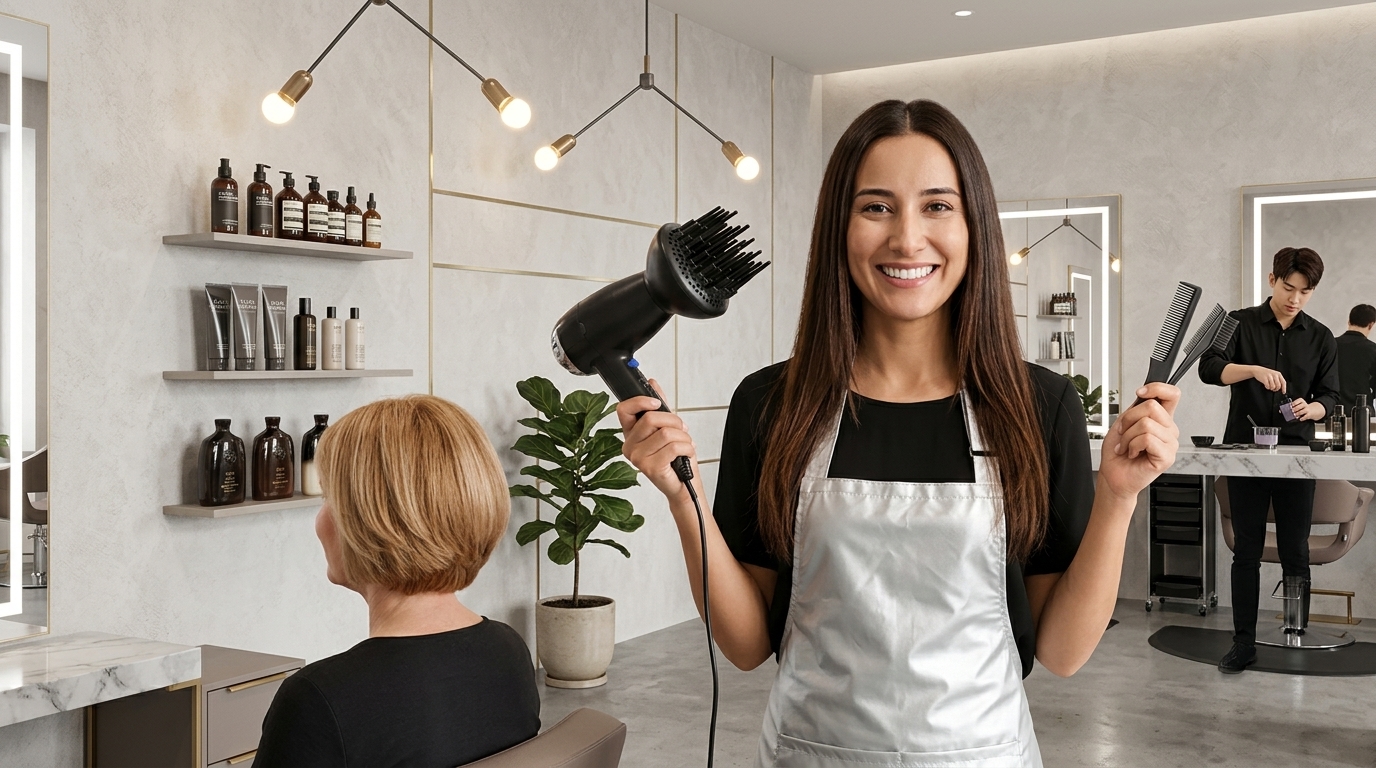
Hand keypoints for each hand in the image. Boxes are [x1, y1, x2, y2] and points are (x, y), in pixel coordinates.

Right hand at [616, 378, 698, 503]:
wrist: (684, 485)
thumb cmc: (675, 458)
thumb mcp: (668, 427)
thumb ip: (660, 406)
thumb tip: (652, 383)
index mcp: (631, 434)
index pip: (623, 410)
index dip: (640, 401)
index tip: (656, 402)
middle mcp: (629, 446)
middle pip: (651, 418)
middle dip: (674, 421)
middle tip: (682, 431)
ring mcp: (637, 458)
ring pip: (665, 432)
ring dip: (684, 437)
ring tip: (684, 445)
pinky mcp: (649, 467)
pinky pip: (673, 446)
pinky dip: (687, 448)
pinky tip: (686, 454)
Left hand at [1099, 383, 1179, 501]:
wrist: (1113, 475)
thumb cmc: (1118, 452)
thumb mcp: (1124, 422)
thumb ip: (1137, 407)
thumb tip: (1145, 393)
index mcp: (1161, 419)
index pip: (1172, 394)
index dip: (1157, 388)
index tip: (1140, 393)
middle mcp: (1169, 430)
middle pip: (1152, 407)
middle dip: (1129, 419)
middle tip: (1124, 433)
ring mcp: (1170, 444)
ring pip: (1146, 424)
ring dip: (1128, 436)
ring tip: (1127, 446)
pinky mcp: (1167, 457)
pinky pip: (1147, 439)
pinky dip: (1132, 445)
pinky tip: (1133, 453)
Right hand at [1251, 366, 1286, 392]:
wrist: (1257, 370)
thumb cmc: (1266, 373)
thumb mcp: (1274, 375)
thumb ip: (1278, 380)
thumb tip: (1281, 388)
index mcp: (1278, 374)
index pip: (1283, 382)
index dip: (1284, 388)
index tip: (1283, 392)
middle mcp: (1275, 375)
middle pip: (1278, 385)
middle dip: (1276, 389)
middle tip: (1274, 389)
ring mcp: (1269, 376)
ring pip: (1273, 386)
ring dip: (1271, 388)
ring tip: (1269, 386)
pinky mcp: (1264, 378)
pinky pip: (1268, 386)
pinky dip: (1267, 387)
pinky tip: (1266, 385)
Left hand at [1289, 398, 1325, 421]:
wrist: (1311, 410)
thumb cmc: (1302, 407)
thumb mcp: (1298, 404)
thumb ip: (1293, 406)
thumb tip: (1285, 409)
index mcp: (1301, 401)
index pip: (1297, 401)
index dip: (1293, 403)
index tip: (1290, 406)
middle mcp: (1304, 404)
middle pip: (1298, 407)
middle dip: (1294, 410)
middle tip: (1292, 411)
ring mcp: (1307, 409)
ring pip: (1301, 412)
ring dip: (1297, 414)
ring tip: (1294, 415)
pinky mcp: (1309, 414)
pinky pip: (1305, 416)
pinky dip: (1302, 418)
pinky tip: (1300, 419)